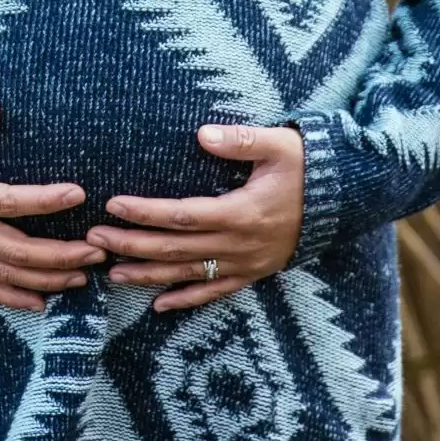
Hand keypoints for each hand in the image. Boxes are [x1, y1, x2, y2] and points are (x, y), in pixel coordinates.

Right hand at [0, 100, 105, 310]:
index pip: (6, 202)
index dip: (44, 200)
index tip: (78, 194)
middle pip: (15, 251)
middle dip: (60, 255)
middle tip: (98, 250)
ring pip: (5, 275)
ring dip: (47, 278)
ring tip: (84, 274)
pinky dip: (14, 297)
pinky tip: (43, 301)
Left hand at [87, 124, 303, 311]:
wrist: (345, 200)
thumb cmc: (309, 167)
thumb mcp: (280, 145)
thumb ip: (241, 140)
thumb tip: (201, 134)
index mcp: (242, 212)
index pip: (181, 215)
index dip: (145, 212)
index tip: (112, 204)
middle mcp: (240, 244)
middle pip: (176, 249)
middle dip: (132, 244)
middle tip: (95, 239)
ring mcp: (246, 264)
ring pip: (189, 275)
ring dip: (149, 276)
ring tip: (112, 273)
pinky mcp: (254, 273)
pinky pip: (215, 293)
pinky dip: (186, 300)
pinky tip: (159, 305)